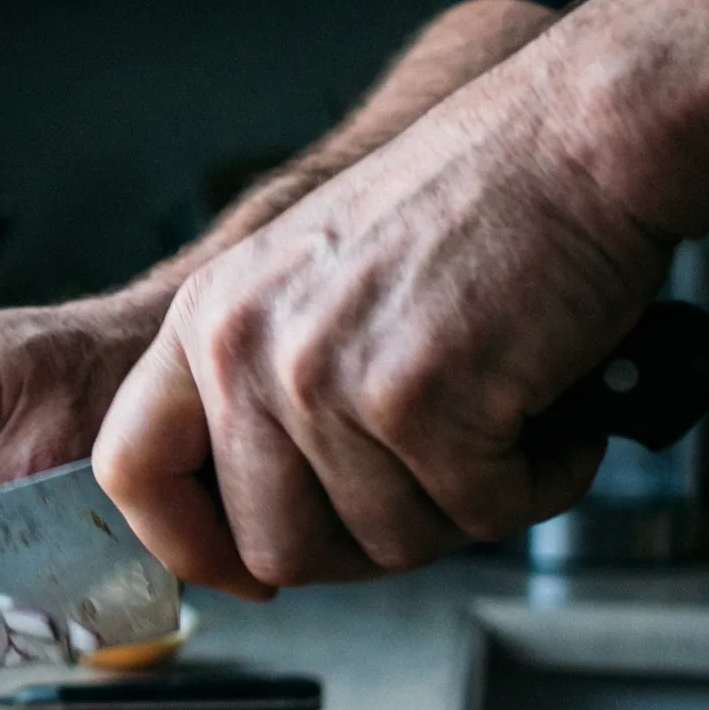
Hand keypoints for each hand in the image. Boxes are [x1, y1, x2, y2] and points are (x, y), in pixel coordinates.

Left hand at [92, 70, 673, 595]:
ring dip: (466, 505)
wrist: (578, 138)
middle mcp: (247, 351)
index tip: (246, 571)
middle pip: (275, 548)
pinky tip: (549, 415)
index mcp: (208, 320)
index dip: (188, 545)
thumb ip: (266, 385)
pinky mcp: (419, 405)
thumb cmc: (472, 207)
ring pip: (390, 544)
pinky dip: (535, 484)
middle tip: (435, 486)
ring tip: (501, 420)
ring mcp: (326, 380)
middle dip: (369, 545)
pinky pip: (480, 516)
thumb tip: (261, 524)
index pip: (130, 472)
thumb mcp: (311, 281)